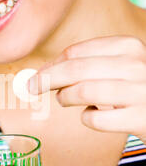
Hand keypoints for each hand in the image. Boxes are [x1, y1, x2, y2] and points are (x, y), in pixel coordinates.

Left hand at [28, 35, 145, 143]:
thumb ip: (92, 65)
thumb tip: (45, 73)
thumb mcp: (123, 68)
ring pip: (83, 91)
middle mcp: (136, 65)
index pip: (77, 52)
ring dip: (65, 98)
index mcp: (128, 47)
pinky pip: (96, 119)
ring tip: (65, 101)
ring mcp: (140, 92)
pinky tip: (92, 117)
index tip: (38, 75)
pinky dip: (86, 119)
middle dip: (46, 79)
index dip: (51, 65)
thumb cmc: (139, 90)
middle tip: (31, 88)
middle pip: (75, 69)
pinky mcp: (140, 119)